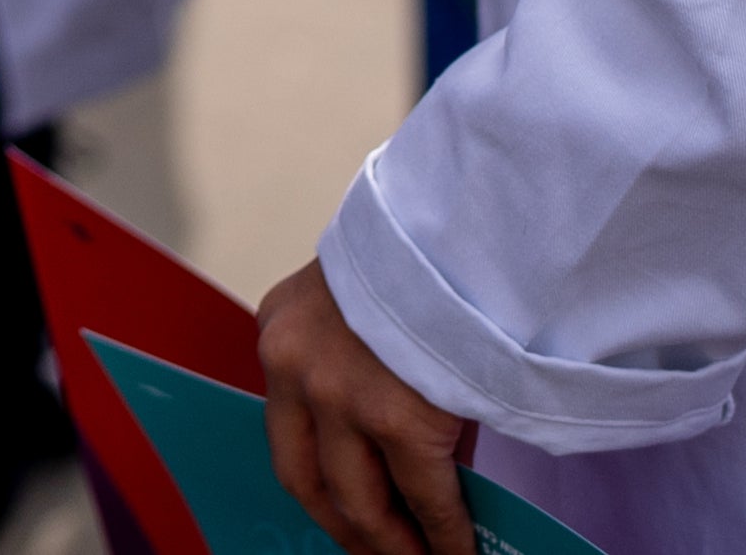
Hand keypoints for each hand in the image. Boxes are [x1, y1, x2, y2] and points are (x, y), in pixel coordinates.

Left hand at [259, 260, 481, 554]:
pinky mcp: (395, 418)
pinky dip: (444, 534)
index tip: (339, 516)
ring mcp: (339, 396)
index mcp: (279, 330)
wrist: (466, 224)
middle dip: (345, 528)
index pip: (285, 431)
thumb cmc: (430, 258)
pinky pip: (424, 498)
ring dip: (390, 543)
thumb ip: (367, 372)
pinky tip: (460, 550)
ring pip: (357, 501)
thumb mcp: (371, 305)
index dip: (316, 486)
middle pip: (305, 480)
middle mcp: (293, 367)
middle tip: (377, 553)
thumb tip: (404, 465)